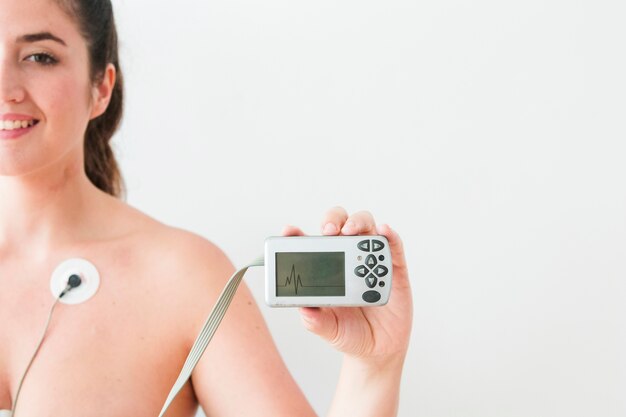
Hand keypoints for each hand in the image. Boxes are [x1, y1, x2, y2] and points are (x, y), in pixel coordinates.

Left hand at [282, 207, 412, 363]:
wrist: (377, 349)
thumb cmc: (348, 333)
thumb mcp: (327, 329)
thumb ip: (315, 320)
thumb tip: (305, 309)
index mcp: (326, 268)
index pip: (311, 244)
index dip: (298, 234)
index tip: (289, 231)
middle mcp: (348, 258)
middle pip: (340, 224)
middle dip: (332, 220)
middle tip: (327, 232)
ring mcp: (371, 260)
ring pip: (366, 226)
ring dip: (358, 222)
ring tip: (350, 231)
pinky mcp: (394, 268)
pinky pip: (393, 245)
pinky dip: (389, 235)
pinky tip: (384, 231)